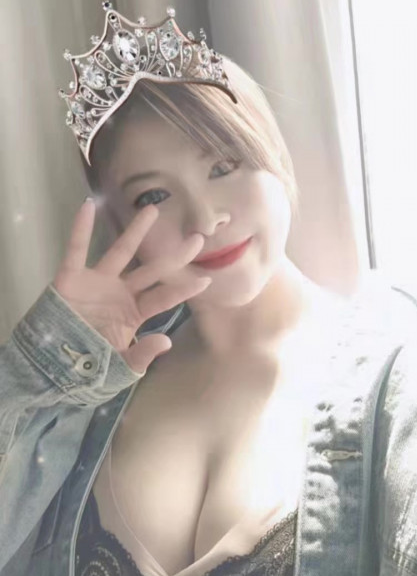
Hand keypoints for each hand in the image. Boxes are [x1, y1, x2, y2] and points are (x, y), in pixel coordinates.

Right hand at [52, 198, 211, 373]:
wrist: (50, 366)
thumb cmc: (88, 367)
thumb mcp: (119, 369)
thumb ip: (142, 356)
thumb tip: (166, 341)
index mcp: (135, 314)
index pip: (164, 298)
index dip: (183, 289)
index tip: (206, 280)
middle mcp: (121, 293)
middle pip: (153, 270)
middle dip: (174, 256)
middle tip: (198, 239)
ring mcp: (98, 282)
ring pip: (121, 252)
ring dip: (136, 231)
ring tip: (153, 209)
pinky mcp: (72, 277)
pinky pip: (76, 249)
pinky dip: (80, 229)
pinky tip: (88, 206)